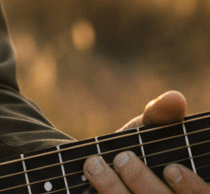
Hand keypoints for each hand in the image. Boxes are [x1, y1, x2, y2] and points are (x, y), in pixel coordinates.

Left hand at [84, 91, 208, 193]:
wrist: (102, 174)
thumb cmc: (138, 153)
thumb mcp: (150, 134)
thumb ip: (162, 117)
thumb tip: (174, 98)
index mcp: (194, 192)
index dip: (194, 188)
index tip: (171, 169)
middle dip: (144, 184)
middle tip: (123, 158)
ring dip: (114, 191)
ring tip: (94, 163)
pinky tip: (88, 182)